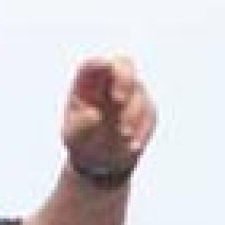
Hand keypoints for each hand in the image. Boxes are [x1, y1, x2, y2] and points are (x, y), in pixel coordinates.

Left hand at [61, 53, 154, 182]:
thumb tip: (93, 115)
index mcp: (87, 82)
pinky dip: (142, 129)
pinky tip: (133, 145)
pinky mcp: (146, 108)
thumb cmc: (83, 141)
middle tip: (119, 99)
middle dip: (124, 80)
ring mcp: (131, 91)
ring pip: (138, 92)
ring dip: (131, 114)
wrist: (99, 159)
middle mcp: (111, 81)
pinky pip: (149, 113)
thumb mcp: (75, 137)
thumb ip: (81, 125)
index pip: (93, 65)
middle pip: (124, 64)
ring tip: (123, 135)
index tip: (109, 77)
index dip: (101, 65)